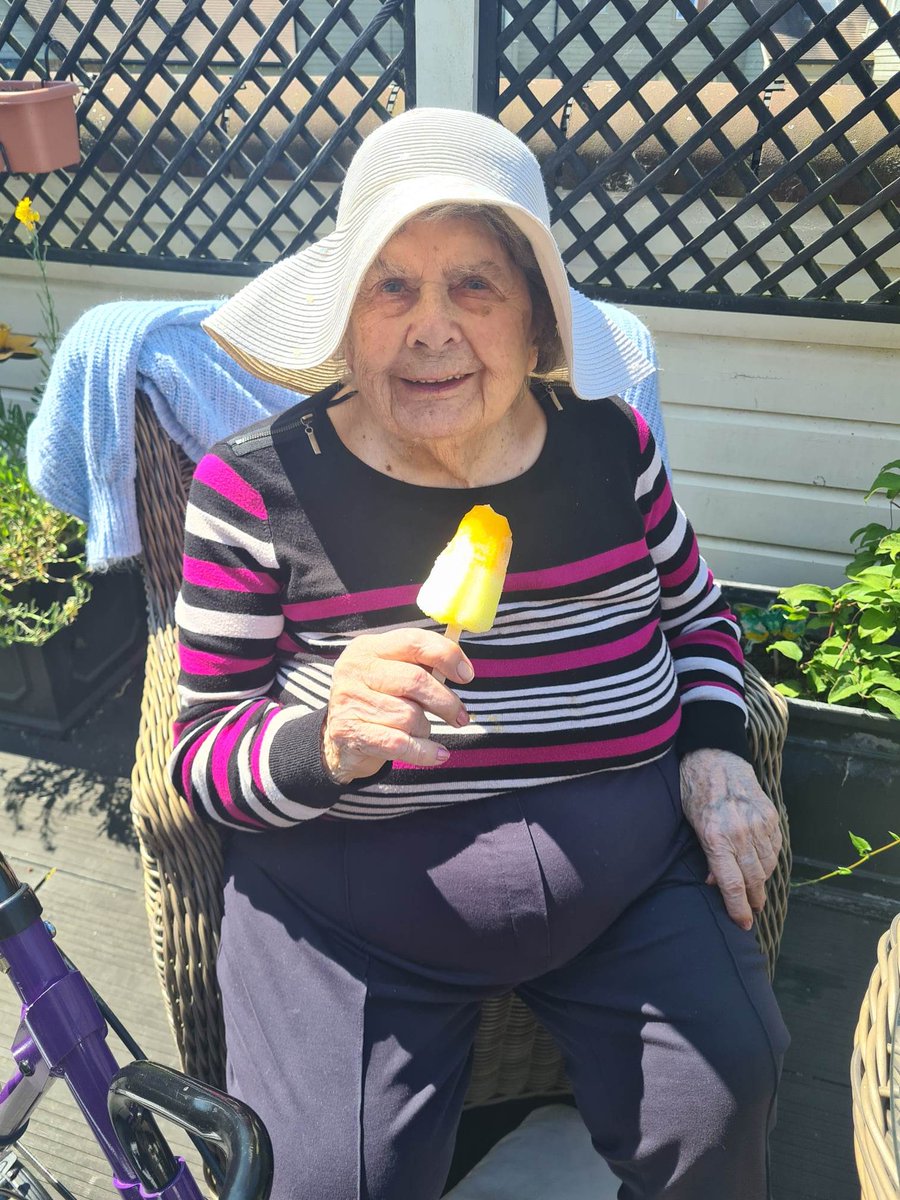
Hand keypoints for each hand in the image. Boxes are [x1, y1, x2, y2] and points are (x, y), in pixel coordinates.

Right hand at [322, 629, 472, 783]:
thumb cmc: (379, 701)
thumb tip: (462, 669)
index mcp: (368, 647)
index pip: (414, 642)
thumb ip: (422, 666)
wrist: (340, 740)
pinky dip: (425, 751)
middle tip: (460, 716)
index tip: (467, 676)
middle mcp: (355, 670)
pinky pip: (400, 743)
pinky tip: (438, 754)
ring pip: (409, 715)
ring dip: (425, 728)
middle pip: (415, 680)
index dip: (447, 656)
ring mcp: (349, 700)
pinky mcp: (350, 732)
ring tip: (421, 731)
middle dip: (445, 701)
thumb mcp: (393, 674)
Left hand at [679, 748, 782, 930]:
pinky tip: (763, 864)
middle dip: (753, 900)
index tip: (743, 924)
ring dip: (763, 881)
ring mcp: (759, 824)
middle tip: (752, 912)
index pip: (731, 884)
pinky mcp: (772, 816)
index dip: (738, 908)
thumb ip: (706, 853)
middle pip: (754, 879)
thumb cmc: (695, 790)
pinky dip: (771, 859)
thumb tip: (715, 881)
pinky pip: (776, 847)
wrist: (715, 757)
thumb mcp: (692, 824)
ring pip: (768, 865)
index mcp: (716, 837)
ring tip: (756, 890)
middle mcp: (740, 833)